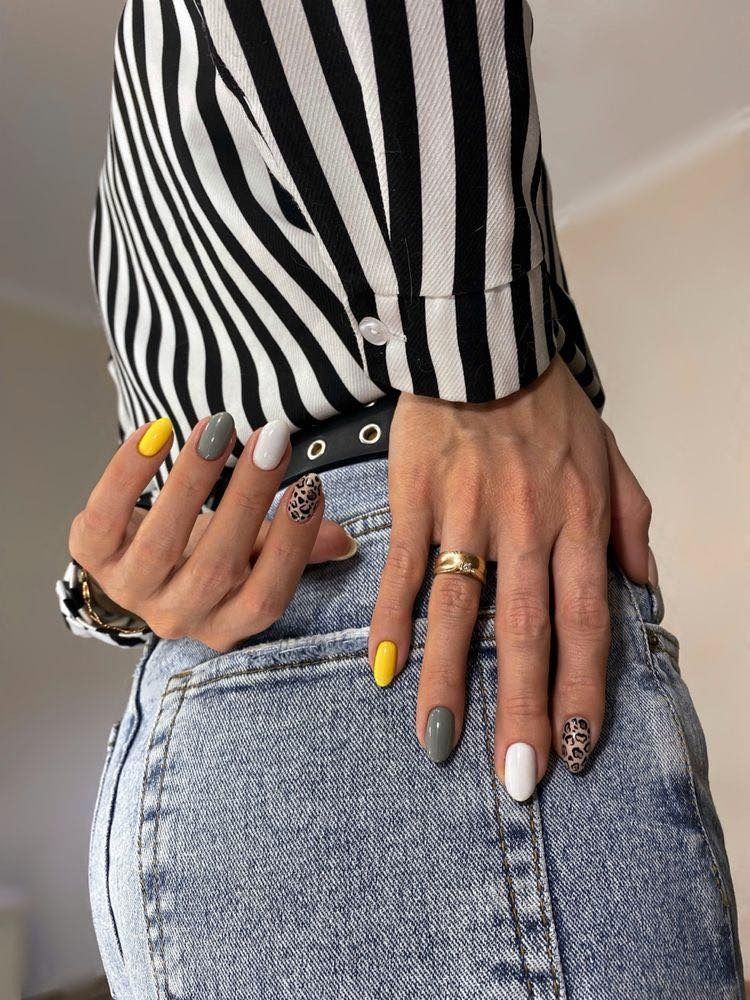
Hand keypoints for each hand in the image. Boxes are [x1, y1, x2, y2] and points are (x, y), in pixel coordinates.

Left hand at [69, 414, 355, 649]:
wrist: (136, 565)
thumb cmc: (208, 555)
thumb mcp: (254, 554)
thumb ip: (296, 545)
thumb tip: (344, 540)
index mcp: (228, 623)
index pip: (267, 596)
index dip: (291, 544)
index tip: (311, 487)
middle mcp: (179, 617)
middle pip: (218, 566)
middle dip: (248, 497)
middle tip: (272, 439)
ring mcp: (131, 591)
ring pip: (162, 541)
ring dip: (192, 479)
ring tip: (218, 427)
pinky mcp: (92, 557)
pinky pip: (102, 519)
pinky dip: (125, 473)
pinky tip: (155, 432)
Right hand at [368, 356, 652, 796]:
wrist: (484, 344)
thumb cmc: (548, 405)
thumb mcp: (610, 456)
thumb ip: (630, 522)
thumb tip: (645, 588)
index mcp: (579, 521)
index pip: (586, 622)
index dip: (582, 691)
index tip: (576, 750)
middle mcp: (528, 526)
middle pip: (526, 633)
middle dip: (523, 711)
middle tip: (516, 779)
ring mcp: (468, 513)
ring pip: (460, 611)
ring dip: (451, 682)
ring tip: (441, 745)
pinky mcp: (417, 499)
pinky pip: (404, 569)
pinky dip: (391, 620)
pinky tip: (383, 672)